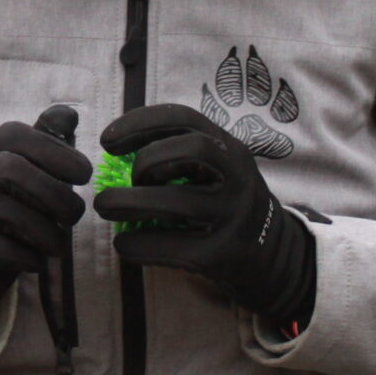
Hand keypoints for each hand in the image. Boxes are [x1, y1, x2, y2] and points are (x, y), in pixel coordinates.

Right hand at [0, 106, 90, 349]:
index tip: (84, 173)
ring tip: (59, 245)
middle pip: (11, 169)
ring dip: (47, 232)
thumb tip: (68, 114)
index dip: (55, 150)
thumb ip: (41, 149)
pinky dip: (29, 258)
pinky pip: (1, 249)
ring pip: (8, 212)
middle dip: (54, 193)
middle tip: (75, 215)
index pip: (15, 134)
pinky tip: (36, 262)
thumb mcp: (17, 181)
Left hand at [94, 103, 316, 328]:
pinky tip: (123, 242)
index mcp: (231, 149)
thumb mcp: (217, 171)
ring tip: (105, 206)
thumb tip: (117, 151)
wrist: (270, 255)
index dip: (140, 122)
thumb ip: (179, 156)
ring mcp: (233, 217)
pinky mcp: (220, 255)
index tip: (107, 140)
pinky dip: (136, 244)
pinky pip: (170, 247)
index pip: (185, 119)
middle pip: (191, 150)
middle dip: (147, 161)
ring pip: (177, 203)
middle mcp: (238, 178)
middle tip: (127, 179)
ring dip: (129, 203)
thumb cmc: (225, 204)